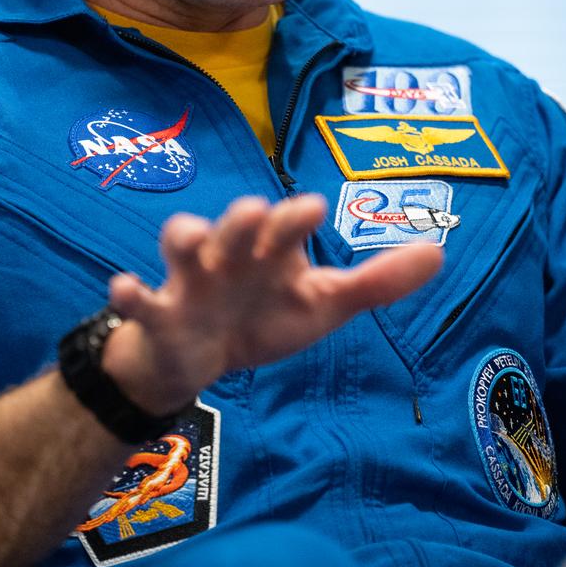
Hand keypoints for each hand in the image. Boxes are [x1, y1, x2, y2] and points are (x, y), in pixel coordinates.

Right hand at [101, 194, 442, 414]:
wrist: (201, 357)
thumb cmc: (264, 317)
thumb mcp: (323, 304)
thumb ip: (377, 282)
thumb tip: (440, 251)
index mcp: (271, 250)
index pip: (284, 224)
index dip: (295, 216)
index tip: (312, 210)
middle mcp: (232, 254)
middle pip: (235, 224)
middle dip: (244, 218)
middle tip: (256, 213)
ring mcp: (192, 281)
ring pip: (182, 244)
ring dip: (186, 236)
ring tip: (191, 238)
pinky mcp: (160, 312)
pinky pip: (140, 300)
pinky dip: (129, 294)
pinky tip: (125, 289)